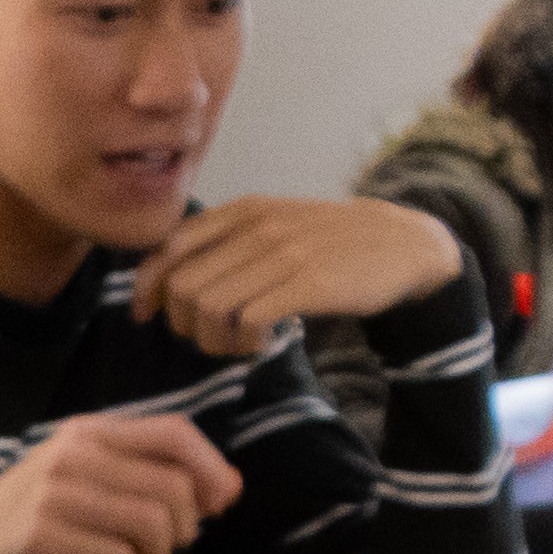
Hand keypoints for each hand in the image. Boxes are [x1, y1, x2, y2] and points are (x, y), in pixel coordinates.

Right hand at [0, 405, 241, 553]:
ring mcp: (54, 495)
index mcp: (87, 432)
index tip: (220, 503)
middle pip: (173, 487)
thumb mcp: (82, 477)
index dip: (211, 468)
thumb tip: (229, 489)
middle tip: (160, 546)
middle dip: (183, 527)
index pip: (174, 433)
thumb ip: (146, 474)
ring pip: (153, 525)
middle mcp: (72, 454)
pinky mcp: (42, 538)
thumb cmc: (30, 516)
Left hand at [141, 195, 464, 360]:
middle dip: (182, 323)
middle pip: (184, 286)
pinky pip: (248, 320)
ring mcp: (284, 255)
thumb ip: (228, 239)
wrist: (406, 244)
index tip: (147, 314)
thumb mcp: (276, 222)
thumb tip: (169, 274)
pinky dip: (244, 341)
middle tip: (208, 336)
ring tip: (238, 343)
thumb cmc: (332, 241)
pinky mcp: (308, 284)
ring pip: (210, 307)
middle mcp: (258, 228)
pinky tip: (261, 342)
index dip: (147, 286)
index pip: (169, 247)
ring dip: (214, 338)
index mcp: (243, 210)